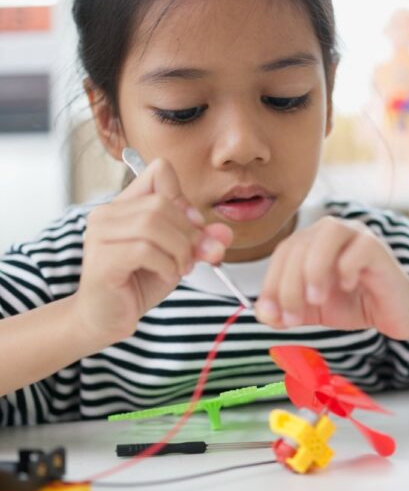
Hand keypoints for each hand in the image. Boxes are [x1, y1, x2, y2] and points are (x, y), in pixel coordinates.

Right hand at [72, 158, 232, 344]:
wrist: (108, 319)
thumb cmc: (139, 282)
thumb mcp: (178, 256)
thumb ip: (200, 241)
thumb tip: (225, 234)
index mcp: (126, 204)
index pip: (160, 171)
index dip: (184, 200)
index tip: (193, 230)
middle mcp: (107, 213)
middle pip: (162, 201)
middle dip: (189, 232)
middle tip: (194, 258)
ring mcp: (100, 234)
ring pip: (153, 223)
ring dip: (179, 249)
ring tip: (181, 268)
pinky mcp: (102, 259)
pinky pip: (145, 249)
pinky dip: (166, 264)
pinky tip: (166, 275)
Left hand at [255, 216, 408, 338]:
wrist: (395, 314)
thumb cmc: (353, 305)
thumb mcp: (311, 311)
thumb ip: (286, 312)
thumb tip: (261, 314)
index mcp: (311, 241)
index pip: (283, 253)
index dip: (270, 283)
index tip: (267, 314)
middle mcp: (330, 231)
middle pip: (299, 246)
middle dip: (289, 286)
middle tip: (291, 318)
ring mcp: (356, 234)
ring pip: (325, 238)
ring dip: (313, 271)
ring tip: (316, 300)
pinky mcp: (377, 246)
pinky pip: (357, 249)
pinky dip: (346, 268)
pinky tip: (348, 287)